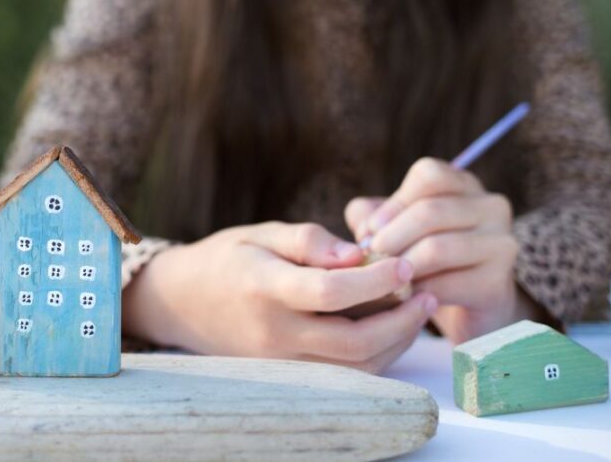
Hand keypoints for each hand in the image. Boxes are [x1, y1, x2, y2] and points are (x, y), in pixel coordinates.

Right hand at [122, 221, 437, 373]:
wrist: (183, 303)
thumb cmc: (228, 258)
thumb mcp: (262, 233)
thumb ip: (309, 241)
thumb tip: (358, 254)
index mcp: (263, 287)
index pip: (328, 292)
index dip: (374, 280)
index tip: (404, 263)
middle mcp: (272, 332)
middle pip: (351, 342)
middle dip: (400, 320)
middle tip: (427, 292)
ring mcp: (280, 362)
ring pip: (355, 368)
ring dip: (395, 342)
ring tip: (418, 310)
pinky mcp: (289, 376)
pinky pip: (345, 375)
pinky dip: (377, 356)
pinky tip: (392, 328)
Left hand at [345, 157, 535, 342]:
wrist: (467, 309)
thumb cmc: (424, 260)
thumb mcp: (397, 230)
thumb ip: (372, 217)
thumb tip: (365, 227)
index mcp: (464, 185)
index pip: (429, 175)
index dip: (394, 203)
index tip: (372, 230)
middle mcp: (491, 207)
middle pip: (430, 212)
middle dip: (391, 237)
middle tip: (370, 258)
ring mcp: (501, 243)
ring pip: (436, 249)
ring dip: (401, 267)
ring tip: (384, 279)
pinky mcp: (497, 283)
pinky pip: (445, 285)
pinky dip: (416, 293)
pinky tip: (404, 299)